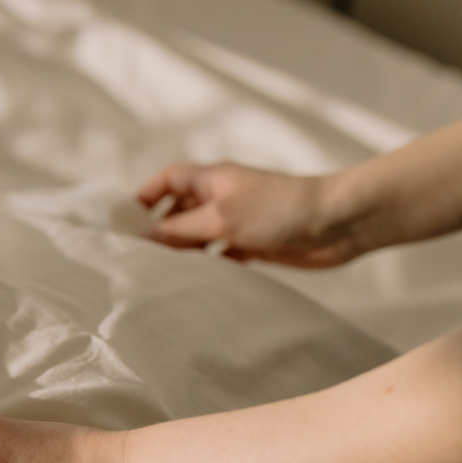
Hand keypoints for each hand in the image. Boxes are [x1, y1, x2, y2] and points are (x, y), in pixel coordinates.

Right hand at [137, 162, 363, 268]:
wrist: (338, 224)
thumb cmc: (280, 210)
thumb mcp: (221, 218)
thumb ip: (181, 229)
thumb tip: (146, 239)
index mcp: (211, 180)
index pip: (166, 180)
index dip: (144, 197)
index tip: (123, 223)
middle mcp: (221, 197)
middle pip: (178, 211)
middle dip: (158, 231)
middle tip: (137, 258)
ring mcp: (237, 221)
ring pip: (197, 236)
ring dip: (182, 252)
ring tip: (161, 275)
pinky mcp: (253, 244)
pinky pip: (219, 256)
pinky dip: (207, 267)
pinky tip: (197, 283)